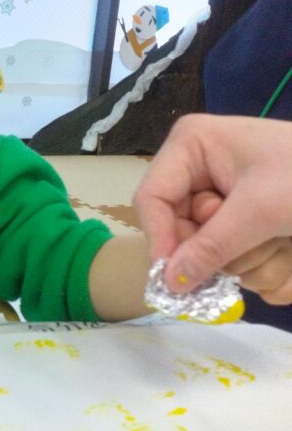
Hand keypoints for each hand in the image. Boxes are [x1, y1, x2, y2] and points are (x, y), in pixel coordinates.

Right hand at [133, 114, 291, 294]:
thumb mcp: (261, 209)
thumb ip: (212, 246)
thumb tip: (168, 284)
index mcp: (193, 146)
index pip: (152, 199)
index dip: (160, 240)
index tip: (173, 281)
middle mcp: (198, 169)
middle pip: (177, 229)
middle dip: (215, 250)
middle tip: (249, 252)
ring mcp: (220, 198)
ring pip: (206, 250)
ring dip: (245, 258)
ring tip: (280, 240)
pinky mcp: (241, 222)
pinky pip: (230, 257)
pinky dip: (259, 262)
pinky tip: (283, 246)